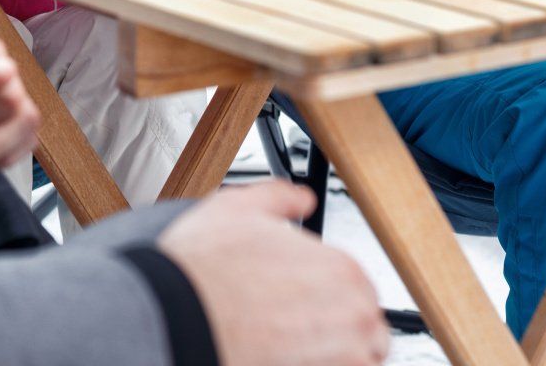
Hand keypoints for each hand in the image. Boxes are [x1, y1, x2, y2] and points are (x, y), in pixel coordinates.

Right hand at [158, 183, 388, 365]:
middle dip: (340, 330)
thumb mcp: (240, 206)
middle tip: (300, 325)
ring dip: (335, 356)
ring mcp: (341, 359)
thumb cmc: (205, 265)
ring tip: (295, 345)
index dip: (334, 294)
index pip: (361, 290)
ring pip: (357, 362)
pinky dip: (316, 365)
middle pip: (368, 332)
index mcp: (343, 269)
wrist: (176, 314)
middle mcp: (352, 316)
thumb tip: (302, 198)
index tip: (307, 297)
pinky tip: (288, 357)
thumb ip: (281, 197)